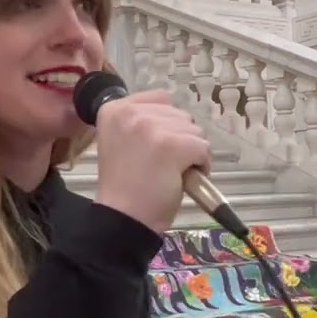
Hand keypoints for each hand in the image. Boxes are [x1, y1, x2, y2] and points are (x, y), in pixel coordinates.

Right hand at [92, 89, 210, 234]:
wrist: (122, 218)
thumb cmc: (124, 186)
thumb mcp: (122, 142)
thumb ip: (141, 123)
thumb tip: (178, 120)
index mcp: (114, 109)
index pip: (160, 98)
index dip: (165, 124)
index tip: (154, 148)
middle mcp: (130, 112)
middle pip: (179, 114)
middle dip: (179, 138)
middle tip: (162, 164)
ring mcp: (151, 127)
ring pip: (194, 130)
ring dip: (191, 152)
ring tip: (171, 173)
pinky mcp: (171, 145)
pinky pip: (203, 147)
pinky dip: (202, 165)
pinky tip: (183, 178)